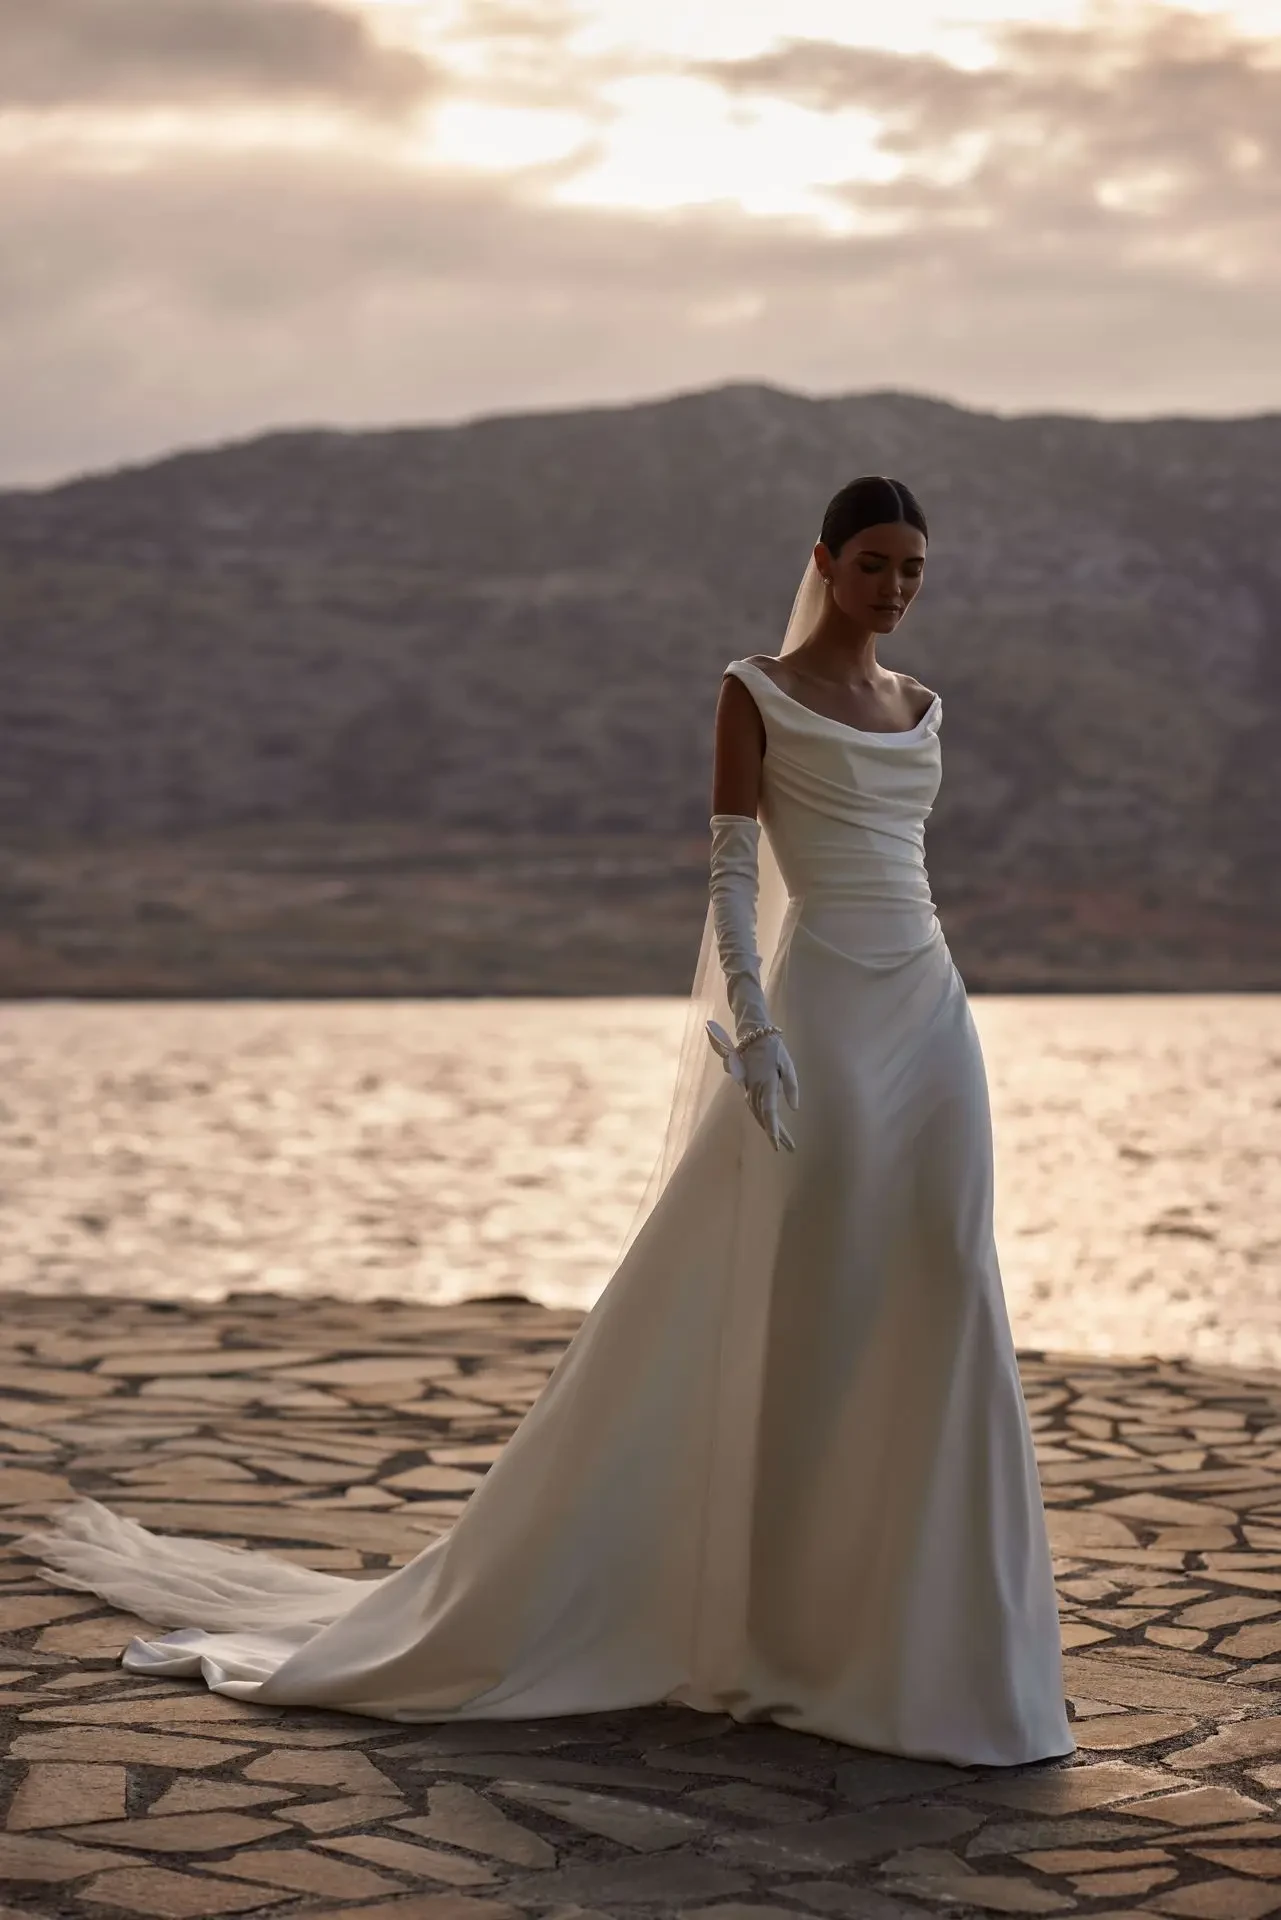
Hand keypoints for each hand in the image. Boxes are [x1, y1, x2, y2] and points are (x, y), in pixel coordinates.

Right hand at [706, 1021, 799, 1151]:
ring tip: (783, 1142)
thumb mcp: (787, 1065)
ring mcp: (749, 1091)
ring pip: (759, 1116)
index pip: (770, 1112)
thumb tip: (794, 1108)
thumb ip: (791, 1086)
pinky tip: (771, 1128)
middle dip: (776, 1135)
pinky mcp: (748, 1090)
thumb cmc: (774, 1050)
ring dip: (770, 1130)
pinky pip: (755, 1110)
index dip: (774, 1130)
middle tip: (790, 1148)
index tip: (778, 1145)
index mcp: (766, 1084)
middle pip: (764, 1118)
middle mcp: (755, 1091)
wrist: (753, 1037)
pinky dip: (763, 1121)